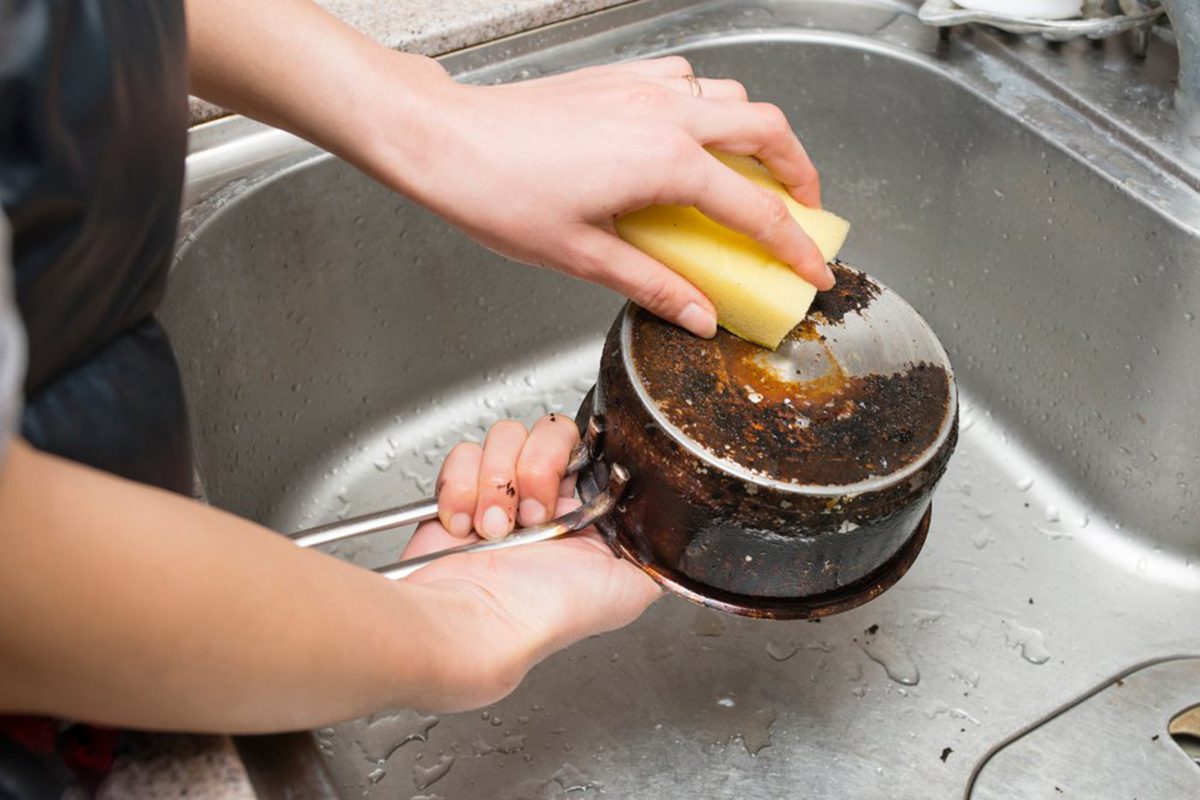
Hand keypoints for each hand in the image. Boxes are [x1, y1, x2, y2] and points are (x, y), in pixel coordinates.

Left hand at [369, 56, 831, 337]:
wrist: (446, 139)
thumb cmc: (499, 194)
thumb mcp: (582, 256)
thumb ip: (652, 285)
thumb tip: (698, 316)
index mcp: (665, 163)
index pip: (755, 210)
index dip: (793, 246)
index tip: (814, 270)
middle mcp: (665, 114)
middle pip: (767, 130)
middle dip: (800, 171)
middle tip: (805, 211)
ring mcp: (642, 88)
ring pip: (732, 96)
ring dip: (758, 134)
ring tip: (757, 173)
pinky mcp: (617, 78)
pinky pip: (687, 81)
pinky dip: (709, 106)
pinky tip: (692, 136)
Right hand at [401, 416, 660, 709]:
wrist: (481, 625)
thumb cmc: (548, 614)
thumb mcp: (631, 588)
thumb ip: (657, 550)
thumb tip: (674, 532)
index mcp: (586, 512)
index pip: (593, 448)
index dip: (580, 454)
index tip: (571, 478)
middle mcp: (546, 498)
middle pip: (550, 431)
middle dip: (538, 467)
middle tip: (532, 515)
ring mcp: (501, 492)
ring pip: (505, 436)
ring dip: (497, 482)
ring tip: (494, 528)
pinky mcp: (459, 493)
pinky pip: (463, 455)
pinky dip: (461, 488)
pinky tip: (465, 527)